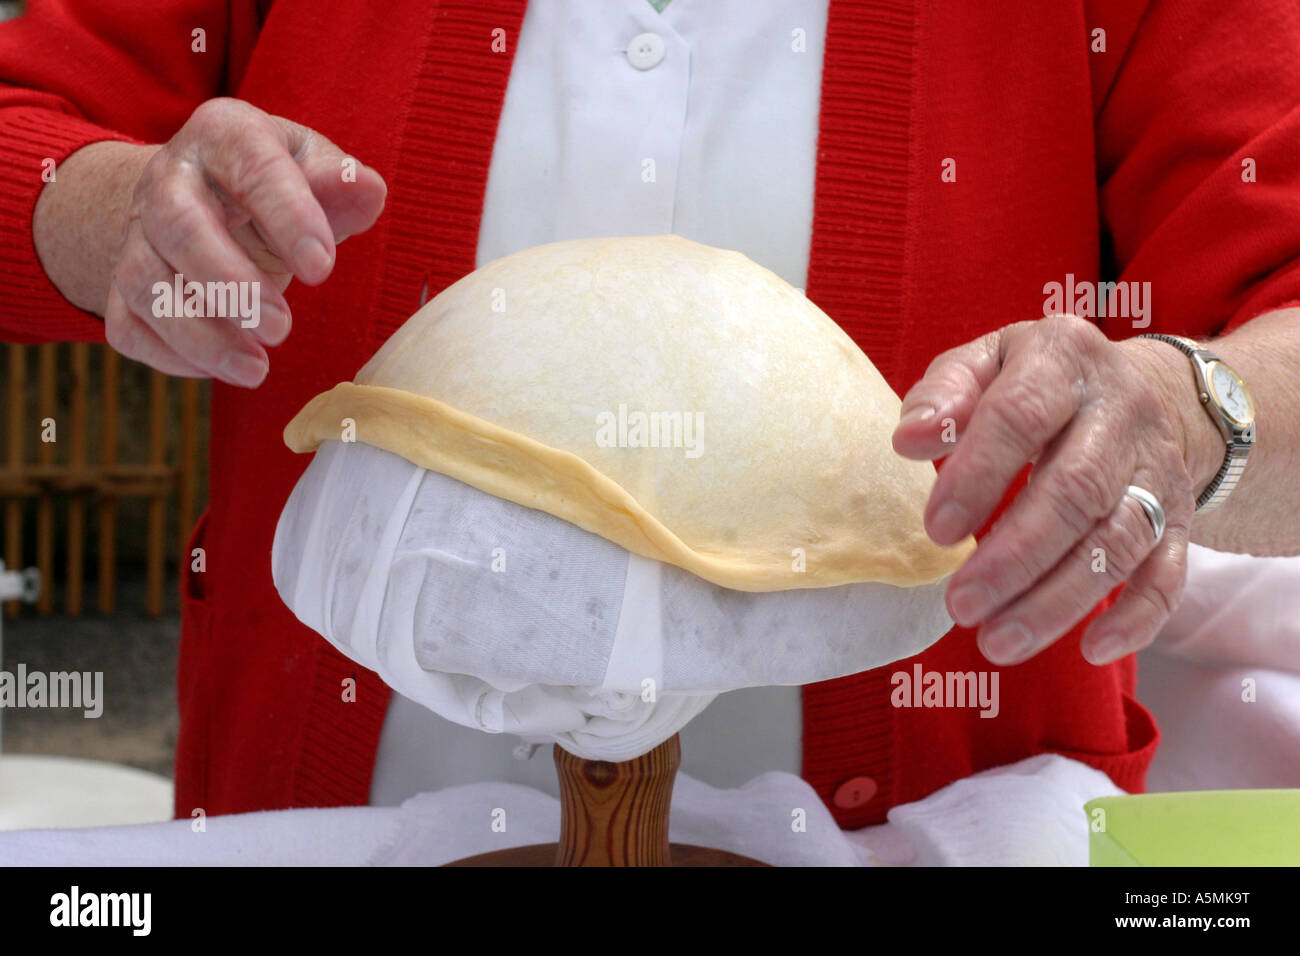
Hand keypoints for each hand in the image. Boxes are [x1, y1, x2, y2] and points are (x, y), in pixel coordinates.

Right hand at [104, 98, 386, 385]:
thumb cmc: (274, 185)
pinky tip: (219, 368)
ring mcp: (137, 231)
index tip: (322, 269)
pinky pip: (128, 323)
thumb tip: (367, 189)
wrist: (202, 195)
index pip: (253, 167)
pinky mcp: (122, 283)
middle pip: (179, 226)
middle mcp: (169, 178)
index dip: (288, 217)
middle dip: (230, 284)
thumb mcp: (312, 168)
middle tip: (280, 329)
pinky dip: (168, 354)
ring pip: (146, 283)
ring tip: (256, 369)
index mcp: (224, 135)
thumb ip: (340, 183)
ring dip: (200, 334)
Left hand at [892, 315, 1215, 666]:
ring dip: (1057, 600)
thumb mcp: (985, 362)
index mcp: (1063, 361)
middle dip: (1015, 557)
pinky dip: (1137, 618)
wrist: (1140, 388)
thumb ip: (943, 394)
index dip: (979, 475)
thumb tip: (909, 441)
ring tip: (997, 641)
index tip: (937, 532)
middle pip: (1075, 491)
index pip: (1021, 416)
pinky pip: (1170, 574)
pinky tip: (1091, 650)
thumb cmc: (1034, 385)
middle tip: (961, 605)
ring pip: (1119, 542)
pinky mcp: (1181, 518)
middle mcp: (1121, 412)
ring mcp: (1158, 469)